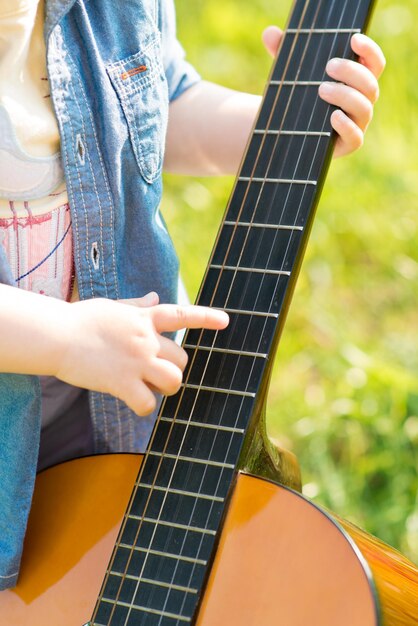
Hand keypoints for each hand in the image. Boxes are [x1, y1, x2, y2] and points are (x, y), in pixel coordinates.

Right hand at [55, 292, 228, 415]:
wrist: (57, 335)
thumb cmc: (81, 320)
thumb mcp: (113, 306)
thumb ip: (138, 305)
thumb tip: (154, 297)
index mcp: (144, 318)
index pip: (182, 315)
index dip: (206, 318)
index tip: (226, 321)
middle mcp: (146, 339)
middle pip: (181, 360)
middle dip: (173, 369)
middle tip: (154, 373)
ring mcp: (137, 361)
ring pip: (174, 382)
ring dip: (165, 388)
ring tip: (149, 387)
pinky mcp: (123, 382)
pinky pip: (148, 404)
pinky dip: (142, 407)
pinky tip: (130, 401)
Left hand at [262, 27, 385, 157]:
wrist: (290, 133)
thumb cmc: (299, 98)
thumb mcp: (292, 74)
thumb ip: (283, 53)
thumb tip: (269, 34)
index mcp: (357, 82)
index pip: (374, 64)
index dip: (369, 51)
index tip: (353, 39)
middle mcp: (361, 102)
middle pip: (370, 85)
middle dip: (352, 72)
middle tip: (330, 66)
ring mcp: (356, 124)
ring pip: (364, 108)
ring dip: (345, 95)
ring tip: (322, 89)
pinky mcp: (347, 145)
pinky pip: (356, 137)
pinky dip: (346, 125)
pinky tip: (333, 115)